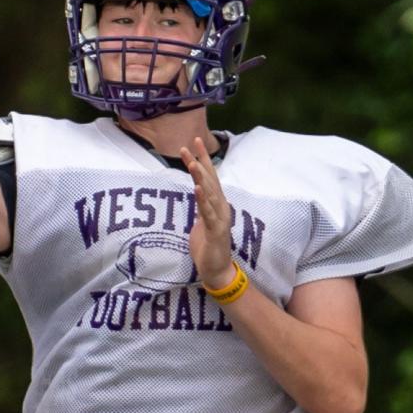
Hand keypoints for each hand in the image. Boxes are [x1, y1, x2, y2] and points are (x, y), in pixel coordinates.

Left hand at [179, 135, 234, 290]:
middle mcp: (221, 207)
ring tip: (191, 162)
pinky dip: (203, 199)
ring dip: (200, 177)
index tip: (194, 143)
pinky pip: (208, 213)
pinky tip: (197, 188)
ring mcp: (220, 218)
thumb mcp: (202, 222)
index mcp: (216, 205)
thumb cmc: (208, 247)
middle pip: (210, 180)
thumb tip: (197, 193)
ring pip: (210, 193)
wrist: (216, 270)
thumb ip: (201, 207)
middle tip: (191, 142)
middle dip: (201, 160)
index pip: (209, 178)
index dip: (202, 159)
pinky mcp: (216, 231)